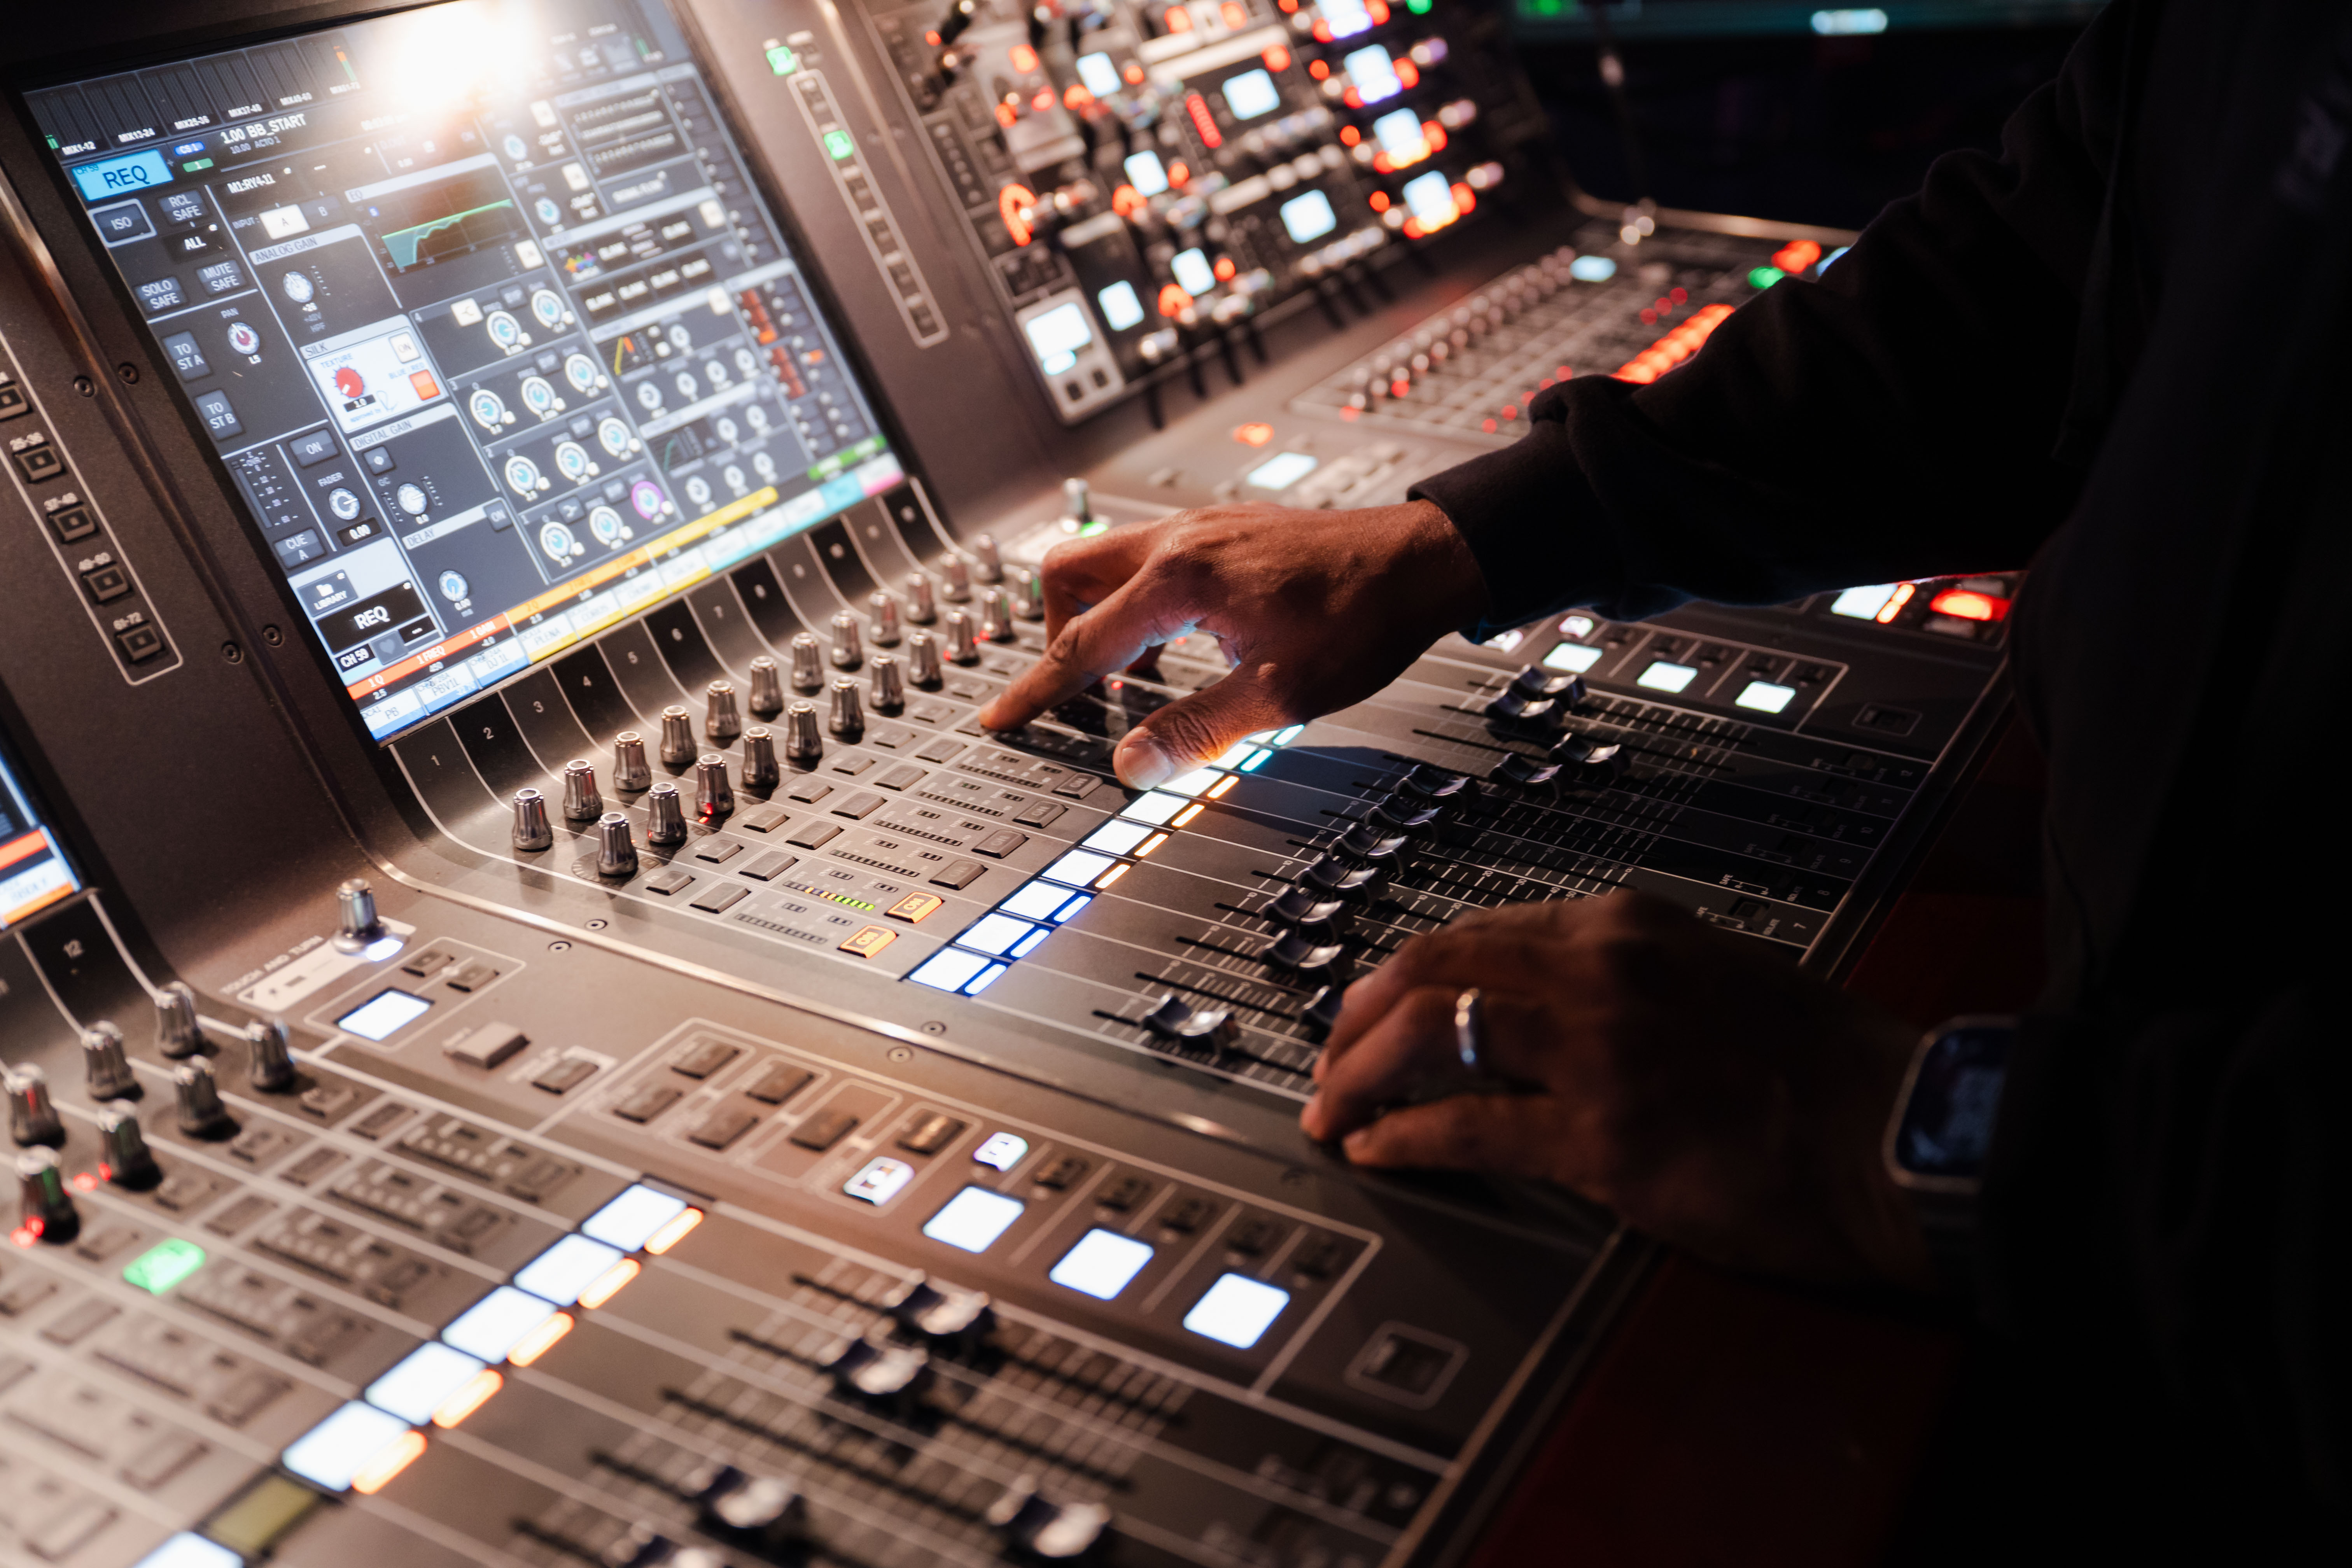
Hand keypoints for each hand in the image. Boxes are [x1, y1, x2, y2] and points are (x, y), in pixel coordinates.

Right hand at [975, 499, 1485, 789]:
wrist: (1424, 559)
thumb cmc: (1364, 615)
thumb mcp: (1281, 693)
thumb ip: (1197, 730)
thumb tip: (1132, 766)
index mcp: (1182, 578)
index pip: (1082, 643)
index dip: (1036, 689)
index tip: (1001, 718)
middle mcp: (1180, 540)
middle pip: (1066, 577)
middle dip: (1054, 637)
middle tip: (1074, 693)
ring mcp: (1200, 529)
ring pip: (1104, 563)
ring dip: (1099, 620)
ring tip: (1129, 682)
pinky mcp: (1222, 532)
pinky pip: (1147, 563)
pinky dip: (1139, 606)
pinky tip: (1176, 650)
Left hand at [1301, 891, 1935, 1289]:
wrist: (1903, 1132)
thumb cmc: (1824, 1068)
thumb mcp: (1718, 973)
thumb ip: (1628, 975)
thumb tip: (1546, 1001)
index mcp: (1628, 925)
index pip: (1477, 932)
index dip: (1406, 975)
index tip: (1371, 1009)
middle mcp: (1602, 969)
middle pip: (1432, 967)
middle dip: (1358, 1015)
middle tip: (1326, 1058)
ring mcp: (1598, 1049)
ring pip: (1432, 1033)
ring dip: (1361, 1073)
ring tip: (1331, 1107)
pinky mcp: (1604, 1136)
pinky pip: (1467, 1125)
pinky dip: (1405, 1136)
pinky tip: (1378, 1150)